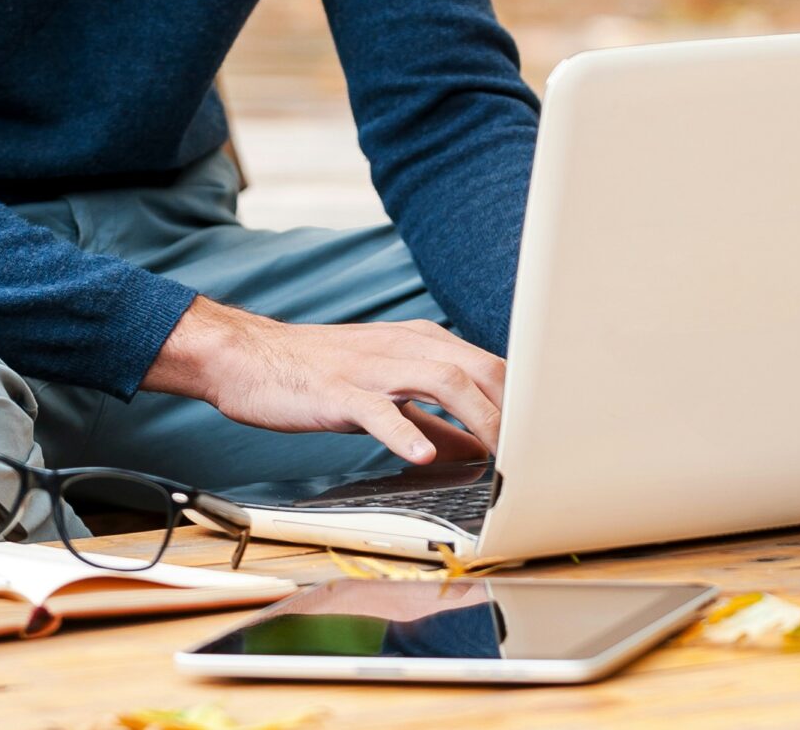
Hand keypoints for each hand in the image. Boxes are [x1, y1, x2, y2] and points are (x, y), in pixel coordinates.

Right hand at [142, 297, 504, 465]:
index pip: (488, 365)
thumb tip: (479, 450)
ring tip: (501, 455)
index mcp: (419, 344)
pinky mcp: (338, 391)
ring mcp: (371, 366)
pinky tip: (423, 455)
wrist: (249, 359)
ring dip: (477, 418)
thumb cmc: (318, 377)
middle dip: (514, 408)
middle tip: (539, 451)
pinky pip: (377, 409)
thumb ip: (434, 420)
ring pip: (440, 381)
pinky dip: (404, 430)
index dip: (524, 399)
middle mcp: (403, 346)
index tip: (550, 434)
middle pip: (477, 368)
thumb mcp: (385, 395)